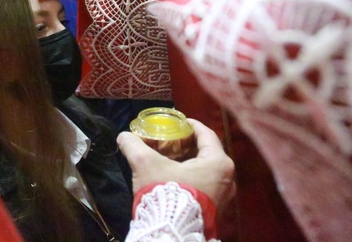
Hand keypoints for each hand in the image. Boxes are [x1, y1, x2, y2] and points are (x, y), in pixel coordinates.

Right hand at [117, 119, 235, 209]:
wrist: (171, 233)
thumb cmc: (166, 194)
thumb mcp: (146, 165)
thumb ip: (134, 146)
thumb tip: (123, 136)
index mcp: (218, 162)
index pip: (206, 134)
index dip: (191, 125)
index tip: (178, 122)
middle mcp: (227, 178)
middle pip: (207, 152)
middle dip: (189, 145)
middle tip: (172, 140)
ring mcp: (224, 197)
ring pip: (207, 170)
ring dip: (190, 163)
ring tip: (171, 159)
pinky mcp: (217, 210)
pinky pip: (207, 186)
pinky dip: (193, 178)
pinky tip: (175, 179)